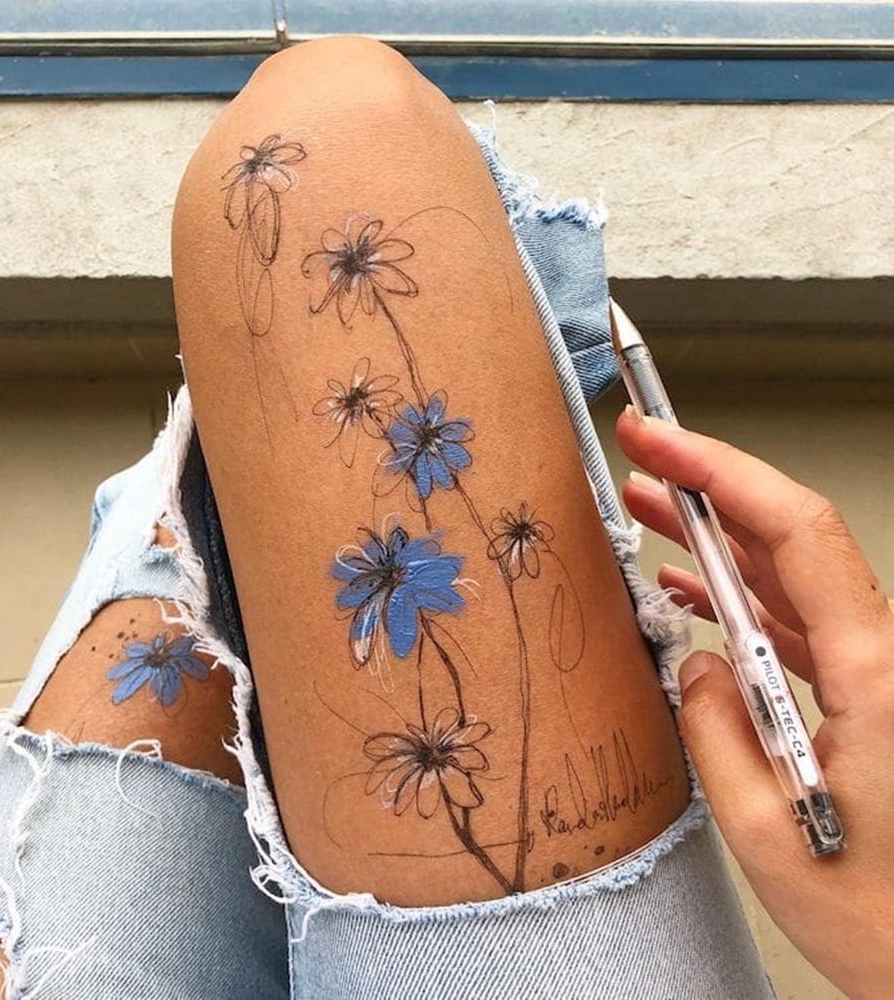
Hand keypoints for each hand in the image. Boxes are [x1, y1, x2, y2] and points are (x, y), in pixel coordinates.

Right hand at [616, 407, 893, 999]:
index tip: (661, 442)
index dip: (723, 471)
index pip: (795, 535)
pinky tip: (692, 591)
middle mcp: (885, 662)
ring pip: (790, 575)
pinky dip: (737, 595)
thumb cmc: (887, 926)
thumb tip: (695, 662)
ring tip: (653, 508)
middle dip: (710, 487)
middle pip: (791, 539)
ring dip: (718, 537)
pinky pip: (795, 622)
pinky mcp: (864, 695)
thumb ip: (713, 732)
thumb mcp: (764, 834)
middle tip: (644, 455)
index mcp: (874, 679)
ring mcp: (875, 675)